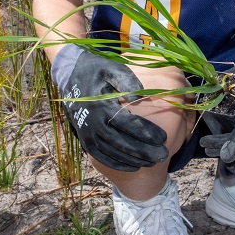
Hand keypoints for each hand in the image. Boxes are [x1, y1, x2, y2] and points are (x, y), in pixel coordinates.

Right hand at [55, 47, 168, 171]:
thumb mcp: (112, 68)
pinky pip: (101, 157)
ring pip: (113, 153)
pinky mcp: (85, 140)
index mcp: (101, 106)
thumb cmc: (97, 71)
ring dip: (133, 159)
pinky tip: (134, 166)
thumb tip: (139, 98)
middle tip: (163, 155)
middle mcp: (93, 123)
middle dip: (144, 151)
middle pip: (122, 142)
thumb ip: (126, 80)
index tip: (164, 138)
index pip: (127, 124)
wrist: (70, 75)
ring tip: (153, 162)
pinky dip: (117, 164)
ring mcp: (88, 134)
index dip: (146, 132)